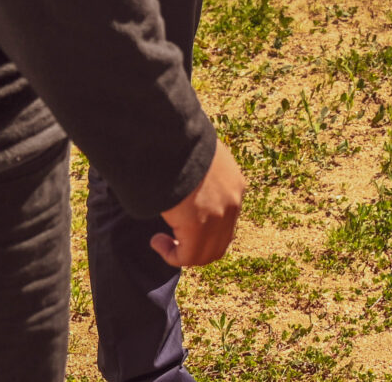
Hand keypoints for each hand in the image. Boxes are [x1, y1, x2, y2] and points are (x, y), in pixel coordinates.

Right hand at [152, 142, 246, 268]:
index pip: (227, 220)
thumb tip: (183, 176)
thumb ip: (199, 173)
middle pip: (220, 242)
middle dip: (196, 246)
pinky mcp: (200, 226)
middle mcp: (233, 202)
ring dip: (182, 253)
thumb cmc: (179, 141)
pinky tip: (156, 241)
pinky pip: (188, 256)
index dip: (206, 230)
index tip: (181, 223)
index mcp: (235, 184)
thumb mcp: (198, 156)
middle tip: (173, 240)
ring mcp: (220, 216)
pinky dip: (171, 255)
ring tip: (161, 241)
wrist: (174, 136)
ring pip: (206, 253)